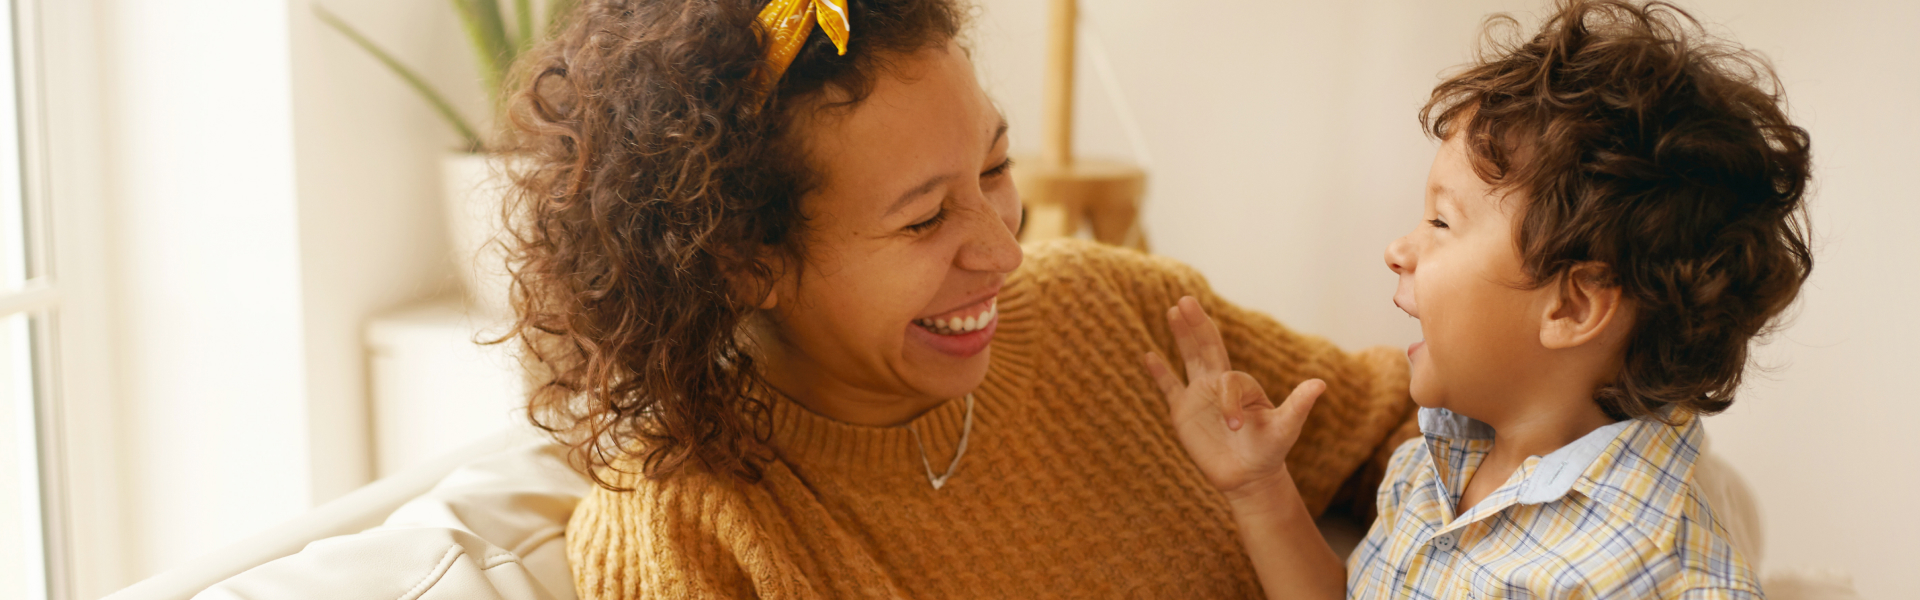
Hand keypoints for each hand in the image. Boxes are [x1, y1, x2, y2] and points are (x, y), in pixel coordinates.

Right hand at [1143, 296, 1323, 501]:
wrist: (1248, 477)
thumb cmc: (1269, 451)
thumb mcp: (1285, 428)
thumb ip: (1298, 405)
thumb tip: (1321, 384)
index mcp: (1241, 385)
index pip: (1228, 381)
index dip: (1229, 402)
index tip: (1234, 427)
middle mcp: (1218, 384)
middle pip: (1206, 347)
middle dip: (1196, 324)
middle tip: (1186, 300)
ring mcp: (1199, 396)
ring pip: (1188, 358)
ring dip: (1181, 335)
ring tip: (1173, 310)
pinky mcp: (1182, 412)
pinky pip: (1169, 387)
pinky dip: (1159, 373)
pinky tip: (1148, 355)